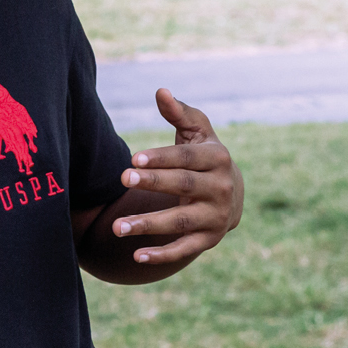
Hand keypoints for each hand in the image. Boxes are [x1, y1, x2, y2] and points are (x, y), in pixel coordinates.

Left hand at [112, 88, 243, 264]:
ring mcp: (215, 216)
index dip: (161, 158)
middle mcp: (221, 188)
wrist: (231, 193)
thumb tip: (161, 92)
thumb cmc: (203, 156)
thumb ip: (179, 113)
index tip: (133, 159)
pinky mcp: (208, 239)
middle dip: (153, 184)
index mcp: (217, 158)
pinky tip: (136, 256)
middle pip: (183, 186)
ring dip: (148, 224)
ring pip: (180, 221)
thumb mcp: (198, 132)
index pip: (186, 158)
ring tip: (117, 227)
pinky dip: (162, 255)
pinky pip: (184, 249)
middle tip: (122, 179)